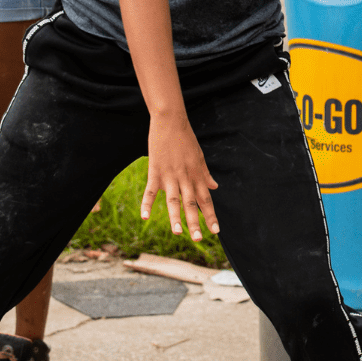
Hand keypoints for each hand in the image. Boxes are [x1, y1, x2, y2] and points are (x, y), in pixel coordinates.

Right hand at [142, 113, 218, 240]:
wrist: (171, 121)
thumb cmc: (185, 138)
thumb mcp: (199, 156)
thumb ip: (206, 174)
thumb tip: (215, 187)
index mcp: (197, 174)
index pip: (206, 199)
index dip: (211, 215)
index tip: (216, 231)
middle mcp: (185, 177)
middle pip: (191, 203)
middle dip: (195, 222)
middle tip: (198, 239)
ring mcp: (170, 175)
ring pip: (174, 200)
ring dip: (175, 217)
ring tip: (177, 233)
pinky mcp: (155, 171)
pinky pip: (151, 191)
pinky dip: (147, 203)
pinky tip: (145, 217)